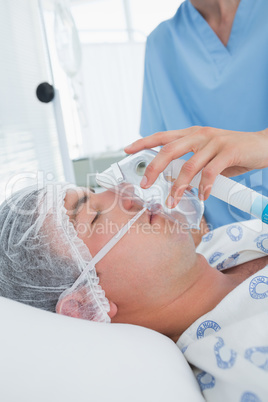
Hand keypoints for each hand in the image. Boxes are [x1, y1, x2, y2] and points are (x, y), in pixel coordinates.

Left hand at [124, 126, 267, 206]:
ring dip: (179, 186)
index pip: (163, 136)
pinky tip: (202, 196)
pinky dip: (203, 186)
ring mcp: (214, 142)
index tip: (128, 150)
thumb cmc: (233, 153)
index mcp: (192, 134)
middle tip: (146, 185)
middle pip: (169, 150)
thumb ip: (192, 164)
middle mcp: (200, 135)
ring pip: (189, 165)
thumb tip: (176, 181)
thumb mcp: (208, 156)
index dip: (144, 142)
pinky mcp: (229, 150)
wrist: (263, 145)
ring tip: (173, 200)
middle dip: (153, 169)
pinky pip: (211, 171)